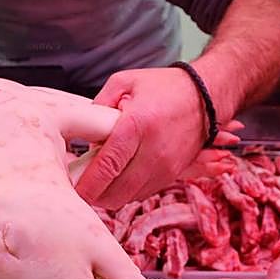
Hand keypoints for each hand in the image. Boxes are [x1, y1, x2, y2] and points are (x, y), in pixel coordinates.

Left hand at [75, 66, 213, 208]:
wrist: (206, 97)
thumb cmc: (163, 87)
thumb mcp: (124, 82)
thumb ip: (99, 105)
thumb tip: (85, 133)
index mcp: (136, 125)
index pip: (106, 166)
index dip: (87, 185)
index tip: (74, 192)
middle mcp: (153, 150)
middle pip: (117, 191)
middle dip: (95, 195)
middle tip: (82, 187)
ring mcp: (165, 166)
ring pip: (130, 196)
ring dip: (111, 195)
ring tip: (100, 181)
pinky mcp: (173, 174)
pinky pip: (144, 192)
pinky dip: (128, 190)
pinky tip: (120, 177)